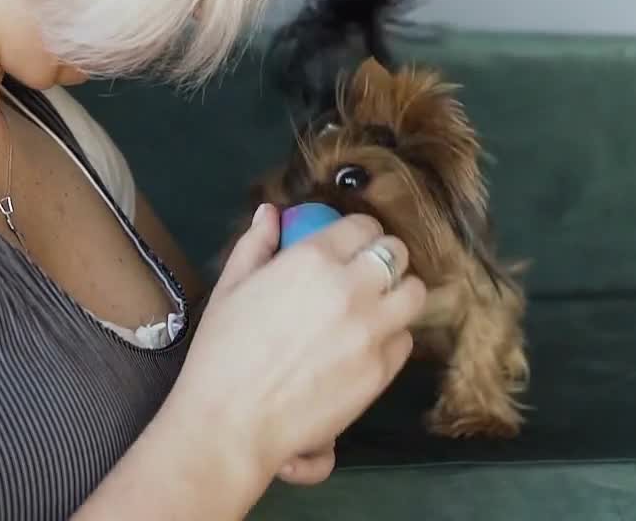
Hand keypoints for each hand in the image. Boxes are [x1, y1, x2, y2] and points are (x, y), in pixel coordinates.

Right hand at [171, 203, 424, 487]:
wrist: (231, 424)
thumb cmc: (221, 354)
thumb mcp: (230, 288)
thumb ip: (256, 244)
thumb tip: (270, 212)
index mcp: (313, 258)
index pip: (364, 226)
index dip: (359, 235)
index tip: (351, 248)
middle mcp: (352, 287)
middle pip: (397, 253)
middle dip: (384, 259)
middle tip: (367, 277)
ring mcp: (372, 329)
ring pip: (414, 294)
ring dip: (398, 296)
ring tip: (377, 309)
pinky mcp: (382, 369)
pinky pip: (405, 340)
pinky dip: (391, 338)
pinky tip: (366, 347)